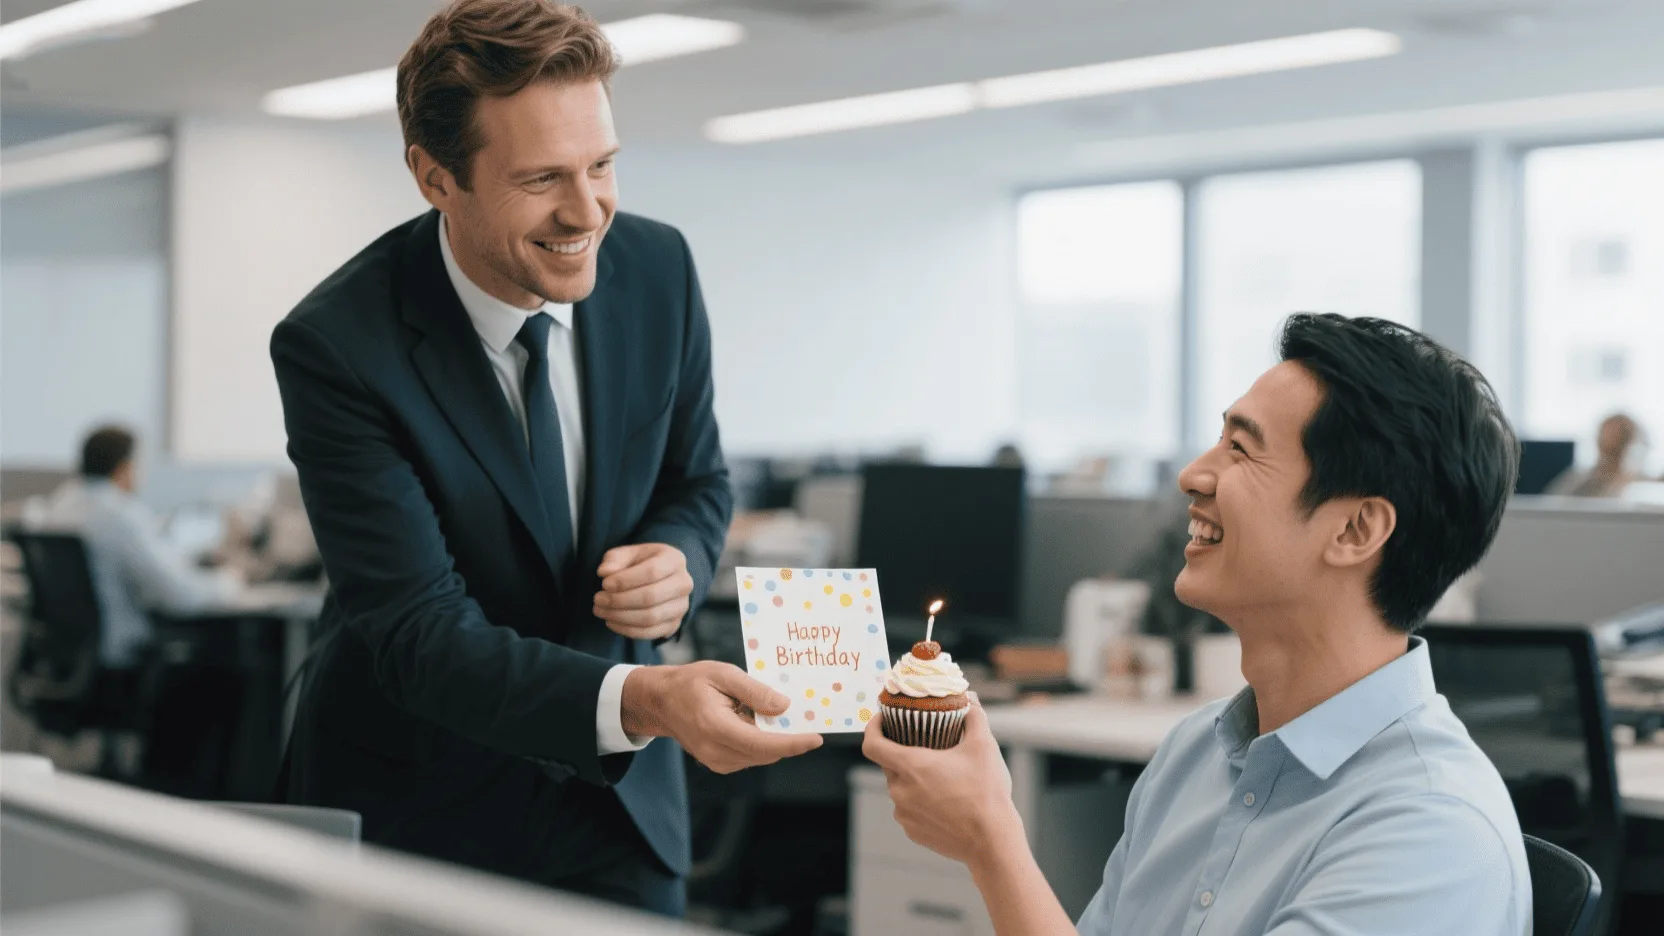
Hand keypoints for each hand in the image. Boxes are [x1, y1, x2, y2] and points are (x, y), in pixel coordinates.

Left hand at [595, 543, 691, 640]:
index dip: (625, 580)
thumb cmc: (639, 564)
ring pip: (650, 617)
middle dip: (619, 600)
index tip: (604, 584)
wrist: (659, 580)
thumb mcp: (627, 554)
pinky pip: (650, 633)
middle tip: (597, 599)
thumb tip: (605, 572)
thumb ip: (614, 559)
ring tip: (601, 611)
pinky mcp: (674, 624)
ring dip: (620, 617)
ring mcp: (681, 607)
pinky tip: (611, 622)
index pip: (652, 571)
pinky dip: (626, 630)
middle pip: (651, 597)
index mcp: (674, 560)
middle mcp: (683, 583)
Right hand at [621, 661, 822, 773]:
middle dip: (788, 737)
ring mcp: (716, 761)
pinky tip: (753, 720)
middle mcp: (715, 751)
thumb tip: (784, 707)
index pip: (762, 744)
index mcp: (715, 727)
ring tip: (766, 711)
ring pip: (761, 756)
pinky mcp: (719, 764)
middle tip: (802, 714)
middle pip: (766, 752)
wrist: (661, 701)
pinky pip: (751, 756)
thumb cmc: (690, 682)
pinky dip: (761, 742)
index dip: (792, 744)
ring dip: (773, 738)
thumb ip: (754, 691)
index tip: (816, 738)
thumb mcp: (723, 674)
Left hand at [862, 695, 1022, 868]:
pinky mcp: (912, 832)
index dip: (873, 728)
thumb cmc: (987, 793)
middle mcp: (900, 791)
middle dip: (903, 753)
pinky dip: (920, 801)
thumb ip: (974, 716)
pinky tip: (944, 800)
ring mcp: (904, 814)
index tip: (882, 720)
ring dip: (914, 779)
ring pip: (900, 788)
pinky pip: (909, 809)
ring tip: (941, 776)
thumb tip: (970, 697)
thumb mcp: (984, 746)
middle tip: (926, 746)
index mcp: (911, 767)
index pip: (871, 744)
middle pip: (889, 764)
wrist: (993, 842)